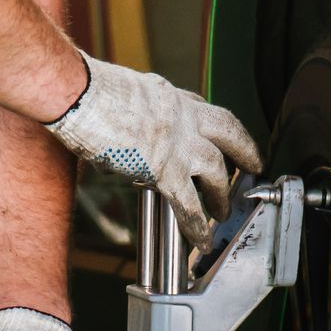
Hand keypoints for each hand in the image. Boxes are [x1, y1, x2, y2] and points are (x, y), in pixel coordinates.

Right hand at [46, 53, 263, 246]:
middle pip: (227, 131)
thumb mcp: (117, 92)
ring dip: (221, 194)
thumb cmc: (82, 90)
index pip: (199, 107)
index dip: (209, 124)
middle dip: (244, 149)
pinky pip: (189, 204)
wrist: (77, 93)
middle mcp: (181, 114)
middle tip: (253, 164)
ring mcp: (178, 141)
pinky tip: (202, 240)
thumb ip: (127, 114)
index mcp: (166, 94)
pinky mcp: (165, 168)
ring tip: (222, 212)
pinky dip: (197, 225)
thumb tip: (114, 136)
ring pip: (216, 170)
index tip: (214, 134)